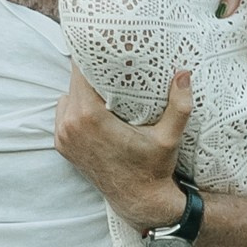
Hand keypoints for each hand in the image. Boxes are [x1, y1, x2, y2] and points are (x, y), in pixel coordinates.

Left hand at [53, 67, 191, 229]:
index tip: (103, 45)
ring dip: (82, 91)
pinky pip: (64, 115)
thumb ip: (179, 105)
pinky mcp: (62, 146)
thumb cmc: (154, 168)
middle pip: (73, 82)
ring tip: (104, 87)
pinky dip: (76, 109)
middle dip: (90, 72)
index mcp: (90, 118)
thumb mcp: (169, 136)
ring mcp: (63, 137)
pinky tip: (96, 109)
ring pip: (67, 97)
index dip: (90, 56)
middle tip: (110, 62)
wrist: (139, 200)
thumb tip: (184, 74)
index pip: (80, 72)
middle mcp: (71, 126)